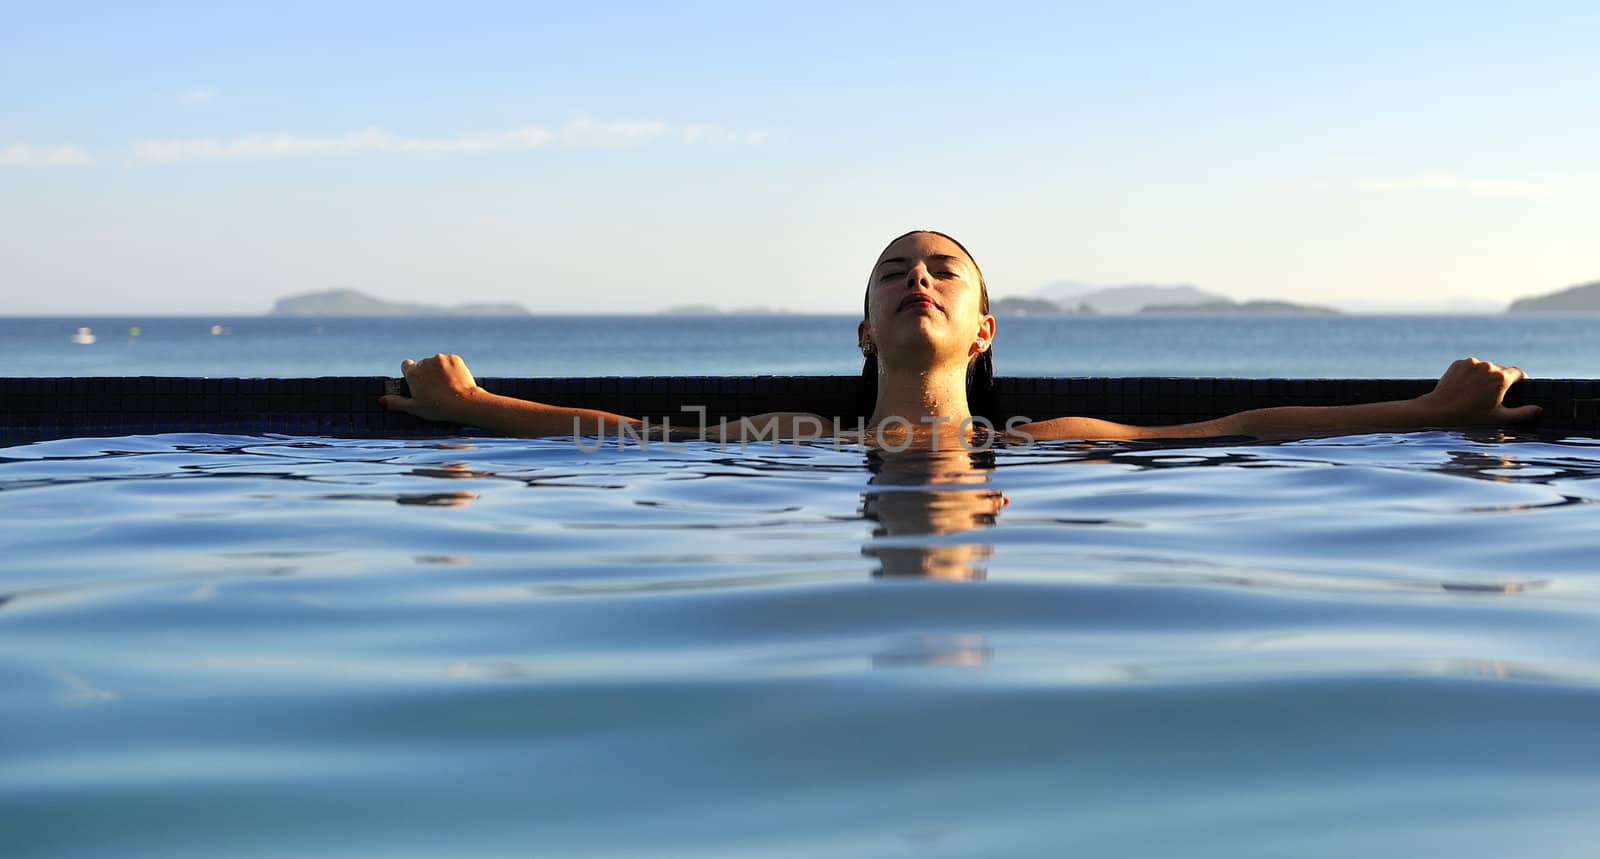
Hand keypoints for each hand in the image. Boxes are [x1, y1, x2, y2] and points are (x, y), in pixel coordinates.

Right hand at [381, 353, 482, 421]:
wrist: (464, 403)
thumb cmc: (438, 408)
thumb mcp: (414, 408)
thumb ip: (396, 402)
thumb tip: (381, 400)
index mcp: (413, 373)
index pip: (406, 365)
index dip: (411, 374)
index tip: (417, 382)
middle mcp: (425, 362)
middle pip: (422, 365)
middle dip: (427, 374)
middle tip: (435, 390)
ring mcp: (440, 359)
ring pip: (437, 363)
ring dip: (439, 371)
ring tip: (446, 387)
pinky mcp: (455, 358)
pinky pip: (450, 361)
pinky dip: (451, 369)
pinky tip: (455, 381)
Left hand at [1418, 357, 1540, 424]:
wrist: (1439, 409)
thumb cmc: (1471, 416)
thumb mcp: (1498, 417)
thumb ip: (1522, 413)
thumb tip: (1539, 410)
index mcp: (1501, 378)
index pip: (1518, 373)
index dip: (1519, 380)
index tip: (1517, 387)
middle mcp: (1488, 366)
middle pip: (1501, 370)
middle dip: (1499, 380)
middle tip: (1492, 395)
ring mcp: (1472, 363)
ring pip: (1484, 368)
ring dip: (1484, 376)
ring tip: (1476, 392)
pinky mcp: (1459, 362)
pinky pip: (1470, 367)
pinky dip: (1470, 374)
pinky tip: (1465, 387)